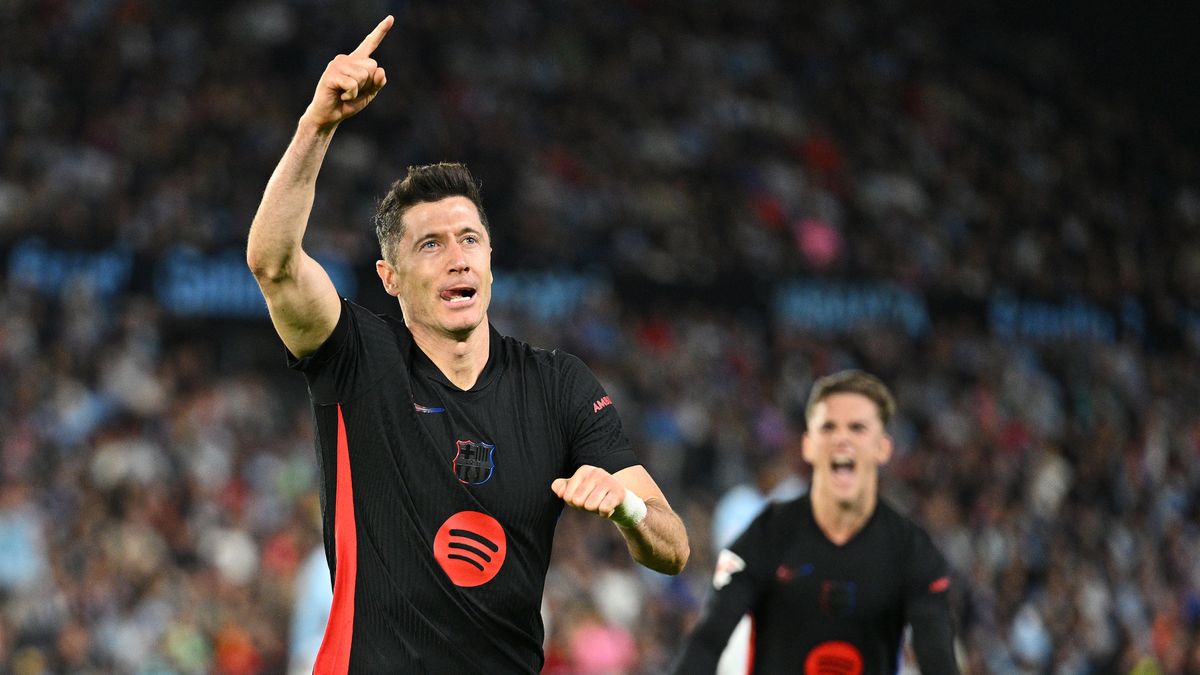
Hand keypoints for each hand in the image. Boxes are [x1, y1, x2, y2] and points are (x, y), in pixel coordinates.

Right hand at [302, 15, 392, 129]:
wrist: (329, 116)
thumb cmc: (347, 104)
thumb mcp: (369, 94)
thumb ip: (378, 82)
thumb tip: (380, 70)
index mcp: (356, 61)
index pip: (370, 43)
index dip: (381, 31)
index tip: (391, 18)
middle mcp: (346, 59)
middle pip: (373, 66)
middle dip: (368, 84)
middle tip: (352, 91)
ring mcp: (337, 64)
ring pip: (364, 75)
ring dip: (358, 90)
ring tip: (345, 93)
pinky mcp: (331, 73)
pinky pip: (353, 84)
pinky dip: (351, 95)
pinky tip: (341, 96)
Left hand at [551, 465, 625, 518]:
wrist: (620, 502)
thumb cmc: (594, 496)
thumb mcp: (576, 491)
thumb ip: (562, 487)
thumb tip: (558, 490)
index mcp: (584, 470)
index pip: (567, 496)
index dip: (574, 503)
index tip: (584, 498)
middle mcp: (596, 472)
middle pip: (578, 501)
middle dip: (584, 506)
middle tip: (594, 501)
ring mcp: (609, 481)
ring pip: (590, 506)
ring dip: (595, 510)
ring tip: (602, 503)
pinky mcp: (619, 492)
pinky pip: (603, 509)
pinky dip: (604, 514)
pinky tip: (610, 507)